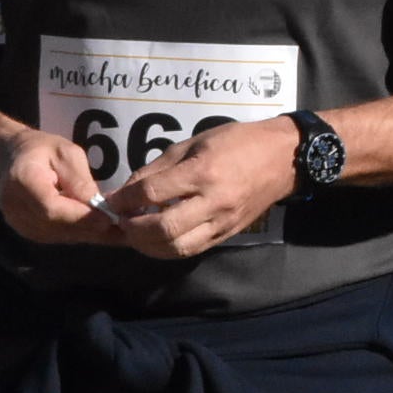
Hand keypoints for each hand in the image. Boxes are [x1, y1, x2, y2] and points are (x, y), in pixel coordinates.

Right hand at [0, 127, 125, 247]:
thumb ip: (80, 180)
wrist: (8, 158)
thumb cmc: (40, 149)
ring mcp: (18, 222)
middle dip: (92, 228)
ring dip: (89, 234)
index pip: (52, 207)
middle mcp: (14, 207)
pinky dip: (79, 234)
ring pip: (60, 235)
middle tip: (125, 228)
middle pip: (58, 226)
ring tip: (118, 231)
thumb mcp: (65, 152)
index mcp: (21, 181)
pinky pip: (57, 237)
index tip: (109, 218)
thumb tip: (99, 208)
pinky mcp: (26, 232)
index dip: (81, 217)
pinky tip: (99, 229)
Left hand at [105, 116, 298, 258]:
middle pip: (165, 229)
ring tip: (134, 233)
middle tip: (119, 221)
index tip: (110, 201)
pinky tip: (155, 239)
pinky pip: (193, 249)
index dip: (125, 200)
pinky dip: (168, 249)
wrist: (283, 159)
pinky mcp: (227, 235)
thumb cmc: (234, 142)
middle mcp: (213, 202)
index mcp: (203, 173)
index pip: (153, 193)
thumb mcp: (191, 144)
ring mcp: (222, 223)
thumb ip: (157, 169)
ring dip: (148, 245)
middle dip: (134, 229)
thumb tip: (125, 191)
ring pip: (178, 248)